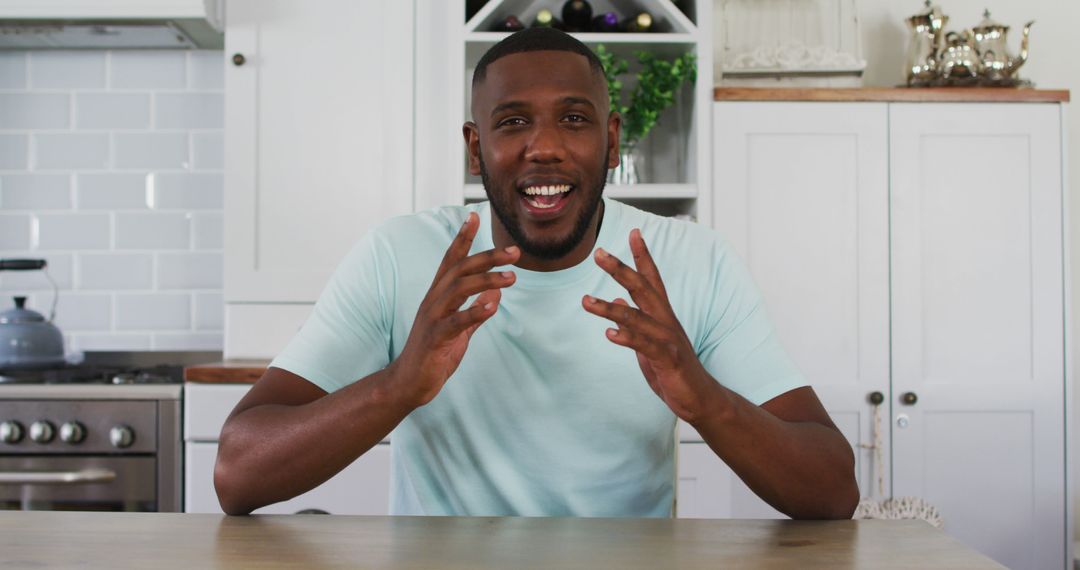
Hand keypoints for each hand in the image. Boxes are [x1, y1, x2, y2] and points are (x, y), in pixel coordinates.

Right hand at [392, 212, 519, 406]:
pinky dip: (475, 312)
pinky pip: (456, 322)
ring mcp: (433, 318)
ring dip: (487, 280)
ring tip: (512, 277)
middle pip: (460, 269)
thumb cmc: (433, 354)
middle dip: (487, 257)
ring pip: (459, 289)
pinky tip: (493, 306)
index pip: (451, 260)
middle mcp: (433, 301)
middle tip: (514, 251)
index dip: (462, 238)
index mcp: (439, 296)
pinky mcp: (436, 338)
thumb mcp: (460, 330)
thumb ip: (475, 312)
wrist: (410, 382)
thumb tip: (494, 295)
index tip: (475, 216)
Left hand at [582, 229, 716, 424]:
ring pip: (637, 317)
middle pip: (643, 288)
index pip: (652, 279)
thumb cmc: (674, 369)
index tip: (633, 232)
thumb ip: (635, 321)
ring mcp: (667, 339)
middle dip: (621, 269)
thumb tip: (618, 301)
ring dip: (609, 308)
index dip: (642, 255)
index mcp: (662, 315)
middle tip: (599, 253)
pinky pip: (644, 346)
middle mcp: (666, 321)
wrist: (701, 398)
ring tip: (585, 301)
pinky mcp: (667, 360)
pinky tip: (609, 335)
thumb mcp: (650, 342)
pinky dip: (627, 339)